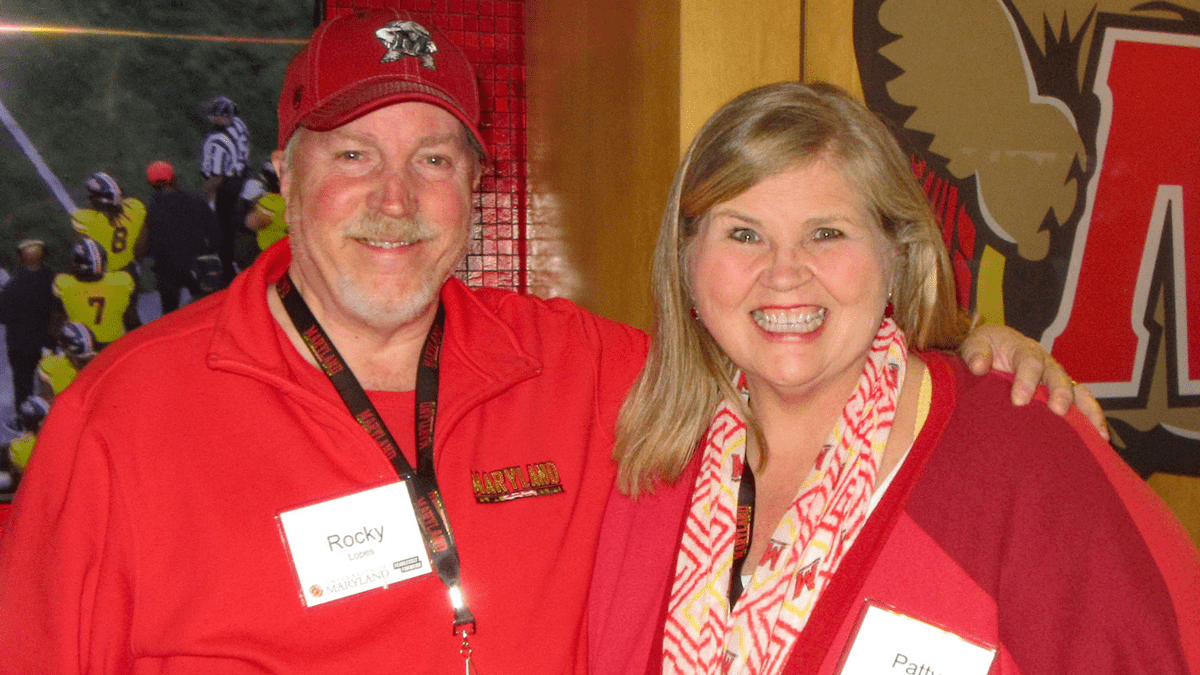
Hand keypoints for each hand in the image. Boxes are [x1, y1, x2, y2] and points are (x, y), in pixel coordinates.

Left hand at [959, 323, 1108, 440]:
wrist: (993, 352)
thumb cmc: (985, 350)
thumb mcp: (976, 343)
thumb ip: (975, 352)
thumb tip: (978, 367)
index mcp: (1024, 350)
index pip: (1029, 362)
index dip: (1026, 380)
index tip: (1019, 401)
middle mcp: (1046, 364)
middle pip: (1057, 376)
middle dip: (1059, 393)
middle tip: (1057, 411)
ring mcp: (1056, 380)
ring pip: (1077, 391)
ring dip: (1085, 409)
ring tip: (1092, 430)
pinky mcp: (1061, 395)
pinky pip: (1083, 404)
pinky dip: (1093, 419)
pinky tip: (1100, 438)